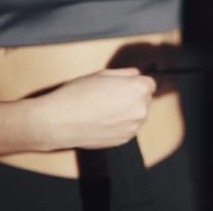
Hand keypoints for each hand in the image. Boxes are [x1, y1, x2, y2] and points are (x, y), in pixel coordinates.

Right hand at [32, 68, 156, 150]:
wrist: (60, 121)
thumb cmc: (77, 96)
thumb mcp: (103, 74)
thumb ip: (127, 73)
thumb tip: (139, 72)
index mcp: (138, 89)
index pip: (151, 83)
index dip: (138, 83)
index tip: (129, 85)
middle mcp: (140, 109)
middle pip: (146, 99)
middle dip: (133, 96)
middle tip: (111, 95)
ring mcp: (134, 126)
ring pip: (138, 114)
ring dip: (127, 111)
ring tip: (105, 108)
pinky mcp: (126, 139)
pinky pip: (129, 127)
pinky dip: (121, 124)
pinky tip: (104, 119)